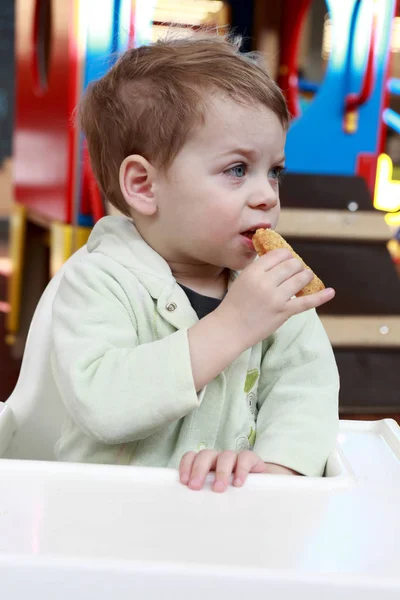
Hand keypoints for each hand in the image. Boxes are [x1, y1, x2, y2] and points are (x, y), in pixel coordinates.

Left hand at [179, 450, 294, 492]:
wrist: (265, 491)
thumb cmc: (234, 497)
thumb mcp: (217, 498)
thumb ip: (204, 499)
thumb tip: (189, 518)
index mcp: (206, 465)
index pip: (192, 457)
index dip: (186, 466)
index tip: (184, 482)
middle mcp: (219, 459)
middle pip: (206, 455)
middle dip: (199, 469)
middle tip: (195, 487)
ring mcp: (235, 458)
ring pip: (225, 456)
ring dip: (220, 472)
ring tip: (219, 489)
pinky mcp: (252, 460)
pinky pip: (245, 458)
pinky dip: (241, 469)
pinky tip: (238, 483)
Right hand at [216, 249, 334, 349]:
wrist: (230, 328)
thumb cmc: (235, 304)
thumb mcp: (243, 279)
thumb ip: (260, 269)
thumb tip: (281, 259)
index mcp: (254, 271)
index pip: (278, 254)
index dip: (286, 256)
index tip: (288, 260)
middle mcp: (265, 282)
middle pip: (292, 265)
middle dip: (297, 266)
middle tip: (297, 271)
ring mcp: (276, 298)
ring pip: (301, 278)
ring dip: (306, 276)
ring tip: (305, 278)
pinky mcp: (283, 312)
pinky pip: (306, 302)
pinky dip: (321, 297)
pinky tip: (331, 292)